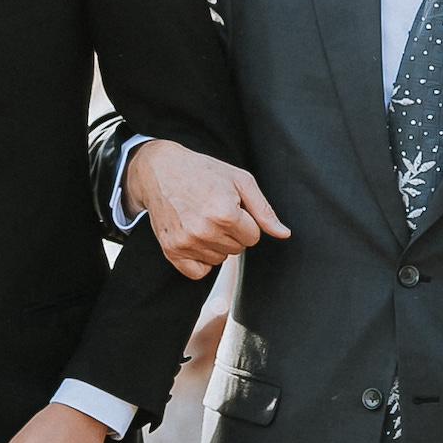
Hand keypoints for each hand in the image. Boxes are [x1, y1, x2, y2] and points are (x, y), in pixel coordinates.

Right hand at [125, 140, 288, 280]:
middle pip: (237, 249)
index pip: (253, 237)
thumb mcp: (240, 181)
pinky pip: (198, 272)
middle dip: (232, 232)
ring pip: (220, 260)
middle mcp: (205, 231)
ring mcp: (186, 243)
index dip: (246, 221)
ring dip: (216, 244)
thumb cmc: (203, 172)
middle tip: (214, 210)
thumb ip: (264, 210)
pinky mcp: (171, 251)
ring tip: (202, 220)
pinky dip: (201, 260)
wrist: (160, 170)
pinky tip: (195, 239)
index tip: (231, 207)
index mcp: (225, 213)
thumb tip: (283, 234)